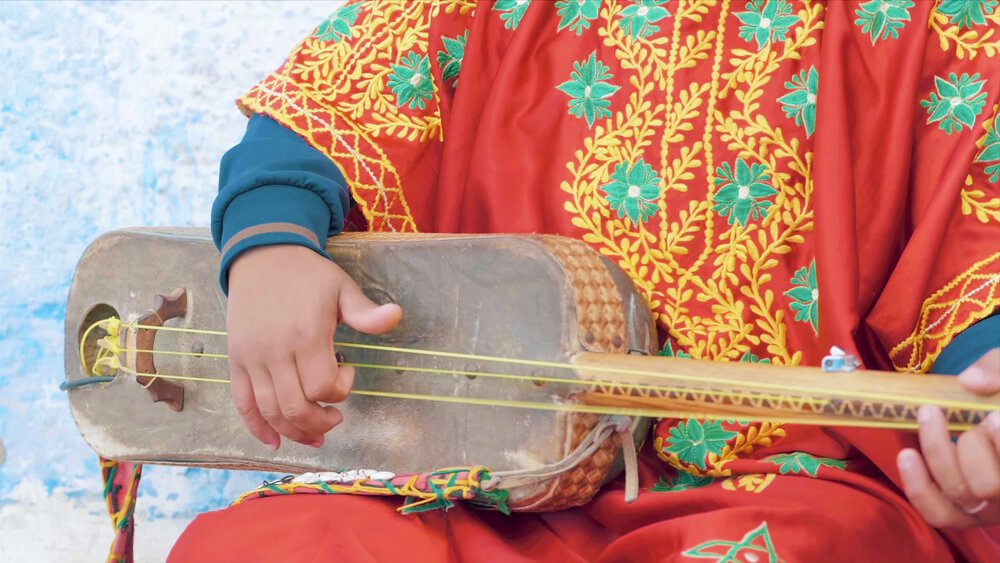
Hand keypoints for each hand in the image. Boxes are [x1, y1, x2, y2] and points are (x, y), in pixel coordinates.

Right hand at [226, 245, 402, 449]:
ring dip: (294, 431)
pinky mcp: (236, 360)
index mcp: (306, 334)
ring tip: (315, 436)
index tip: (348, 371)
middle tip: (335, 417)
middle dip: (319, 423)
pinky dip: (257, 427)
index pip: (322, 386)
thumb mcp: (342, 288)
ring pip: (270, 411)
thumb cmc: (307, 274)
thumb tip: (396, 315)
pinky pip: (242, 403)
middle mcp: (275, 351)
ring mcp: (252, 358)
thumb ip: (366, 312)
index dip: (340, 391)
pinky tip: (274, 441)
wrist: (262, 255)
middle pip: (295, 408)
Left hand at [898, 348, 999, 527]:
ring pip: (959, 494)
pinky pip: (936, 511)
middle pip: (988, 486)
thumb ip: (997, 371)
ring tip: (928, 413)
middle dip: (973, 446)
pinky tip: (907, 454)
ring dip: (938, 451)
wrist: (995, 407)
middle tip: (963, 415)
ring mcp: (988, 509)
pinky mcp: (960, 513)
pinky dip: (918, 484)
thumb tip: (971, 380)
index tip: (993, 416)